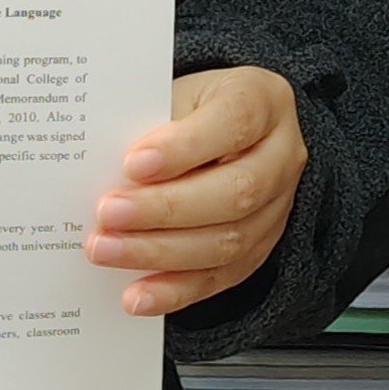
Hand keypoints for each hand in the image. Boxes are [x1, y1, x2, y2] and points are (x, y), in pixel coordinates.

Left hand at [89, 66, 306, 317]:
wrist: (224, 132)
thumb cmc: (194, 108)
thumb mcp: (177, 94)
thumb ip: (152, 126)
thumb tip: (107, 171)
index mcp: (263, 100)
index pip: (234, 123)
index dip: (185, 147)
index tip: (134, 163)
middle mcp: (281, 156)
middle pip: (236, 192)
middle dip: (165, 209)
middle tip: (109, 213)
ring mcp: (276, 208)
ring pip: (228, 242)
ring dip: (160, 252)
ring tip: (107, 250)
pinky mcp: (258, 250)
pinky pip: (219, 279)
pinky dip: (174, 291)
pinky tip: (137, 295)